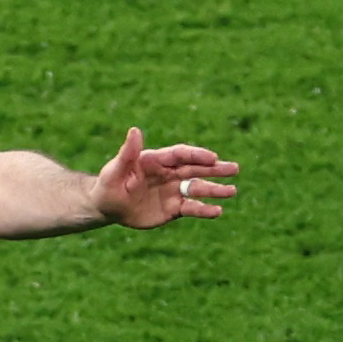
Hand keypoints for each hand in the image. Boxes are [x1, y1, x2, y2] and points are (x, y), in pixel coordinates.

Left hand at [93, 127, 238, 228]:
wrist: (107, 207)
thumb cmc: (109, 185)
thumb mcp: (115, 169)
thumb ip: (128, 152)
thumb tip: (134, 130)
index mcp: (156, 160)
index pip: (180, 155)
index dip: (196, 155)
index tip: (212, 158)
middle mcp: (169, 174)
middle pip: (196, 169)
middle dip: (215, 169)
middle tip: (234, 169)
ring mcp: (173, 191)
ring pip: (198, 189)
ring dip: (215, 190)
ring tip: (232, 191)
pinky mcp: (173, 208)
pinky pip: (192, 208)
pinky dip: (204, 210)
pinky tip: (217, 211)